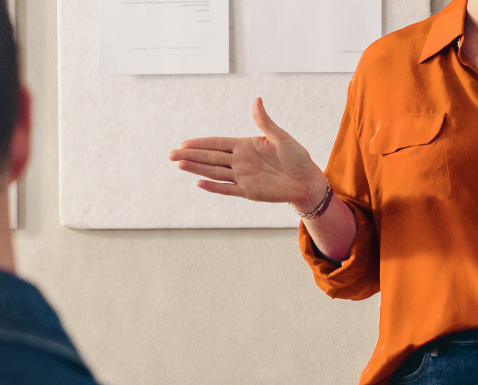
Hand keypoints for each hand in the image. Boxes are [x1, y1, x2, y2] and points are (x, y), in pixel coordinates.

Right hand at [169, 98, 329, 209]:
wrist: (306, 180)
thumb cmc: (296, 156)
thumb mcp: (280, 137)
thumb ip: (264, 122)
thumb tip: (256, 100)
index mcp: (245, 146)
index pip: (217, 143)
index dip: (201, 143)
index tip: (184, 142)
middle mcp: (240, 161)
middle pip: (210, 158)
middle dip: (191, 155)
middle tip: (171, 154)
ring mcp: (242, 177)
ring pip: (214, 172)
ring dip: (197, 168)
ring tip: (179, 164)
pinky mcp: (248, 191)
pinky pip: (228, 189)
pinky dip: (214, 187)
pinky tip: (199, 183)